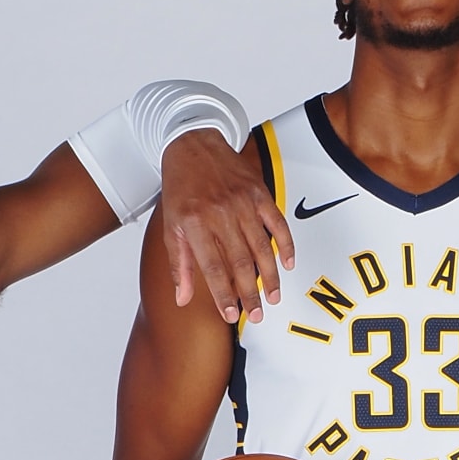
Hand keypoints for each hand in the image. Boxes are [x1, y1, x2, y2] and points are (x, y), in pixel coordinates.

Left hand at [158, 129, 293, 326]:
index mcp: (195, 224)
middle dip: (250, 293)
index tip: (231, 315)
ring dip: (269, 276)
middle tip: (256, 315)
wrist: (193, 144)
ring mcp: (242, 203)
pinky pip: (277, 223)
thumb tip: (182, 299)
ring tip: (272, 298)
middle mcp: (220, 214)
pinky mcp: (259, 193)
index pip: (212, 267)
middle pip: (240, 262)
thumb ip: (179, 265)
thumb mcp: (171, 227)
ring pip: (261, 247)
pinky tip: (288, 264)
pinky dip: (285, 244)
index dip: (223, 294)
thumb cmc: (181, 189)